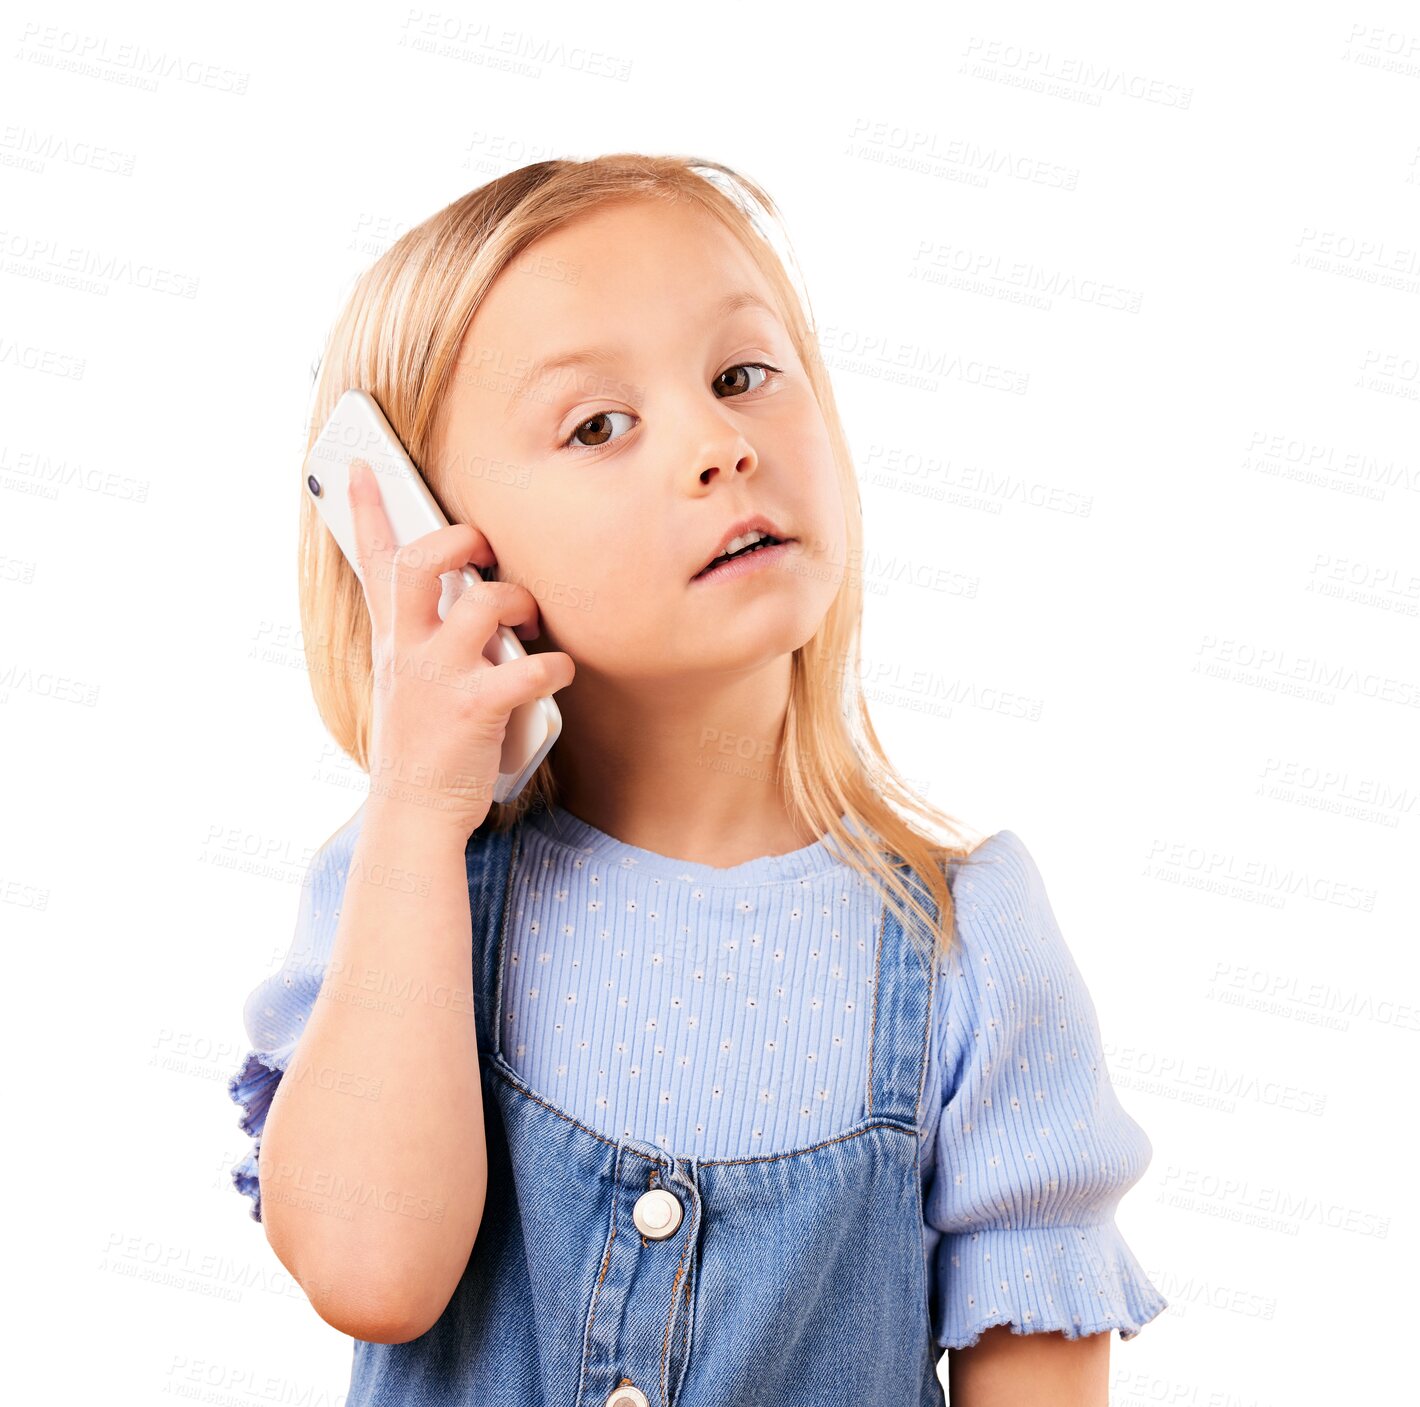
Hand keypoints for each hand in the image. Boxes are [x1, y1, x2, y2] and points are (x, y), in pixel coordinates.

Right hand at [346, 457, 573, 838]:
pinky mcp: (473, 710)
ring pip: (482, 604)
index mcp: (393, 640)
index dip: (368, 509)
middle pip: (420, 563)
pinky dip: (555, 665)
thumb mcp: (406, 682)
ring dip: (520, 604)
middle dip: (459, 541)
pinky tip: (558, 671)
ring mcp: (438, 679)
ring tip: (531, 627)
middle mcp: (408, 651)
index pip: (373, 562)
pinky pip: (528, 669)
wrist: (415, 814)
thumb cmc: (424, 744)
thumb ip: (425, 637)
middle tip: (485, 552)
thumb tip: (468, 598)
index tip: (363, 465)